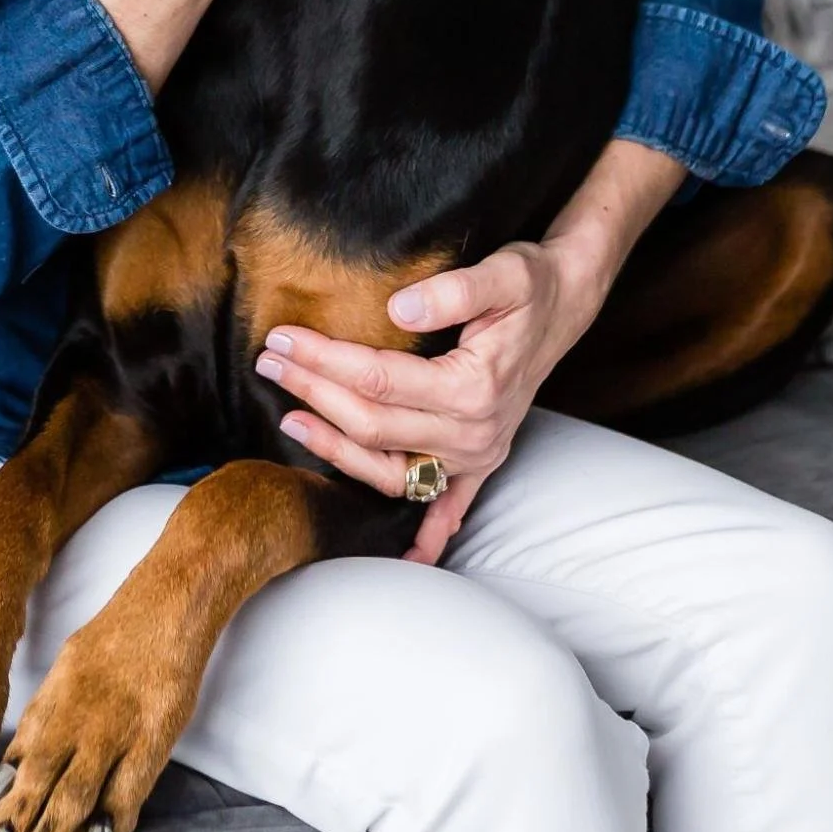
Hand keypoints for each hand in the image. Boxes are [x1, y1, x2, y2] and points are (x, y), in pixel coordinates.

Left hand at [253, 141, 687, 562]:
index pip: (377, 379)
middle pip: (373, 423)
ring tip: (290, 420)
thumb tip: (399, 308)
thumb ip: (454, 290)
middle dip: (313, 392)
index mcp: (474, 388)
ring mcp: (477, 455)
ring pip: (390, 469)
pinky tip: (406, 558)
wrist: (564, 303)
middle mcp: (475, 432)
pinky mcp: (481, 463)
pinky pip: (449, 510)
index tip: (282, 337)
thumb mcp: (503, 273)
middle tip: (267, 362)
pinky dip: (428, 537)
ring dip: (336, 450)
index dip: (324, 360)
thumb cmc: (529, 286)